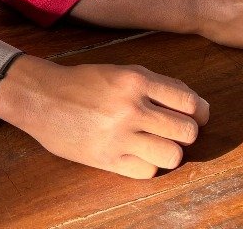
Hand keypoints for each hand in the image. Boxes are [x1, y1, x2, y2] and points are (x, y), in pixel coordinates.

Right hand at [0, 56, 208, 178]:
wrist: (43, 99)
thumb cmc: (85, 83)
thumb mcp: (122, 72)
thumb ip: (157, 85)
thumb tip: (192, 103)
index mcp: (136, 80)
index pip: (189, 102)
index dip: (200, 112)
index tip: (198, 116)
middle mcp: (131, 108)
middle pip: (186, 131)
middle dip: (188, 133)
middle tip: (177, 131)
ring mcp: (119, 136)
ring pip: (173, 155)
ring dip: (171, 152)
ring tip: (160, 144)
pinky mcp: (107, 160)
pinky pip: (148, 171)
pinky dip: (149, 165)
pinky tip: (140, 154)